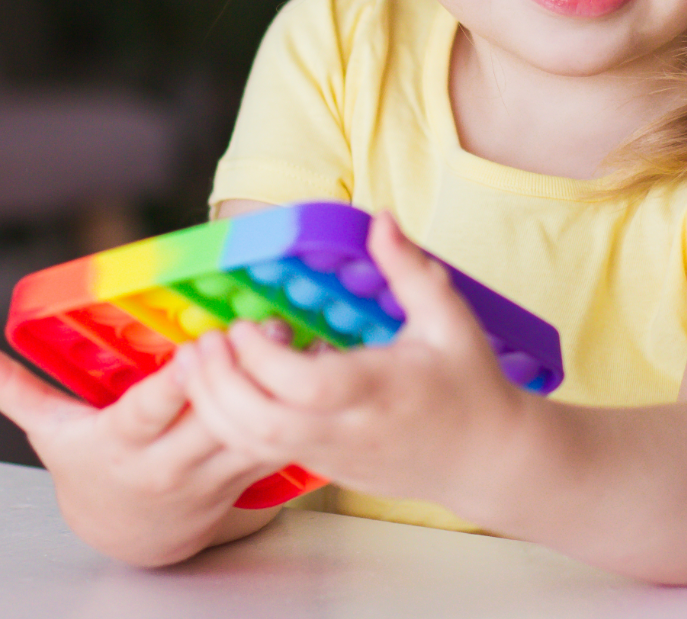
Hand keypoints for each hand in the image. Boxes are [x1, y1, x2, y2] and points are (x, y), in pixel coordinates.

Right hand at [0, 343, 279, 565]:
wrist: (132, 536)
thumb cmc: (89, 467)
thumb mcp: (47, 429)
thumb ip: (8, 388)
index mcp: (123, 443)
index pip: (148, 414)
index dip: (173, 387)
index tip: (192, 351)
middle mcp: (171, 461)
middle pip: (211, 417)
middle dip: (238, 374)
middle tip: (262, 326)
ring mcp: (214, 472)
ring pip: (253, 431)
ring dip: (277, 388)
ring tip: (299, 338)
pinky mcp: (246, 473)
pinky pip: (278, 440)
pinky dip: (298, 407)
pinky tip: (320, 367)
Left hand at [172, 212, 527, 507]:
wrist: (487, 459)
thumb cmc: (470, 383)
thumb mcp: (449, 318)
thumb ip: (409, 269)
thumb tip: (380, 218)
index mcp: (381, 388)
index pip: (304, 384)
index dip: (261, 359)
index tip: (244, 325)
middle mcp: (351, 429)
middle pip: (264, 425)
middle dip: (219, 386)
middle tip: (205, 342)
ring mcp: (335, 456)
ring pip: (255, 448)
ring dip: (215, 408)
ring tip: (199, 363)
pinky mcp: (326, 469)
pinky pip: (265, 455)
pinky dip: (233, 424)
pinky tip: (223, 388)